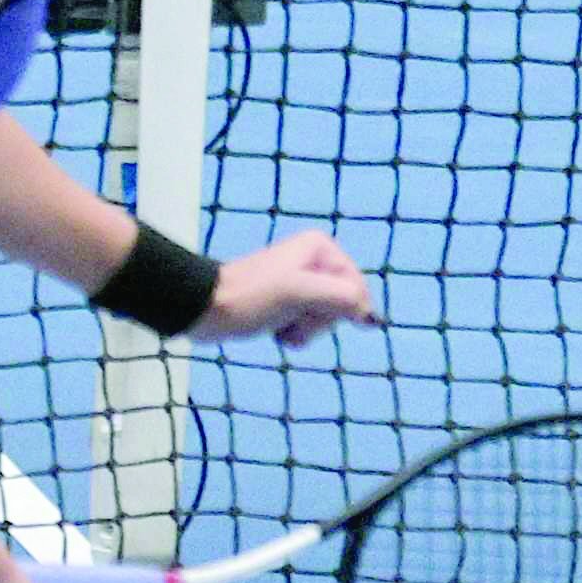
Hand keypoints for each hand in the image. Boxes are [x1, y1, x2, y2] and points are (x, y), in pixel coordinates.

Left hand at [198, 231, 380, 346]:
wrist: (208, 310)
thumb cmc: (253, 297)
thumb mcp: (300, 293)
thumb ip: (341, 299)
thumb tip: (374, 318)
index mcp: (321, 248)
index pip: (356, 288)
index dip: (342, 310)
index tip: (312, 313)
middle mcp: (314, 261)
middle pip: (342, 304)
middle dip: (319, 320)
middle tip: (293, 317)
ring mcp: (301, 283)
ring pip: (325, 318)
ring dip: (306, 330)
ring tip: (281, 326)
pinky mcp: (287, 302)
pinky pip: (308, 324)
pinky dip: (296, 334)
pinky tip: (277, 332)